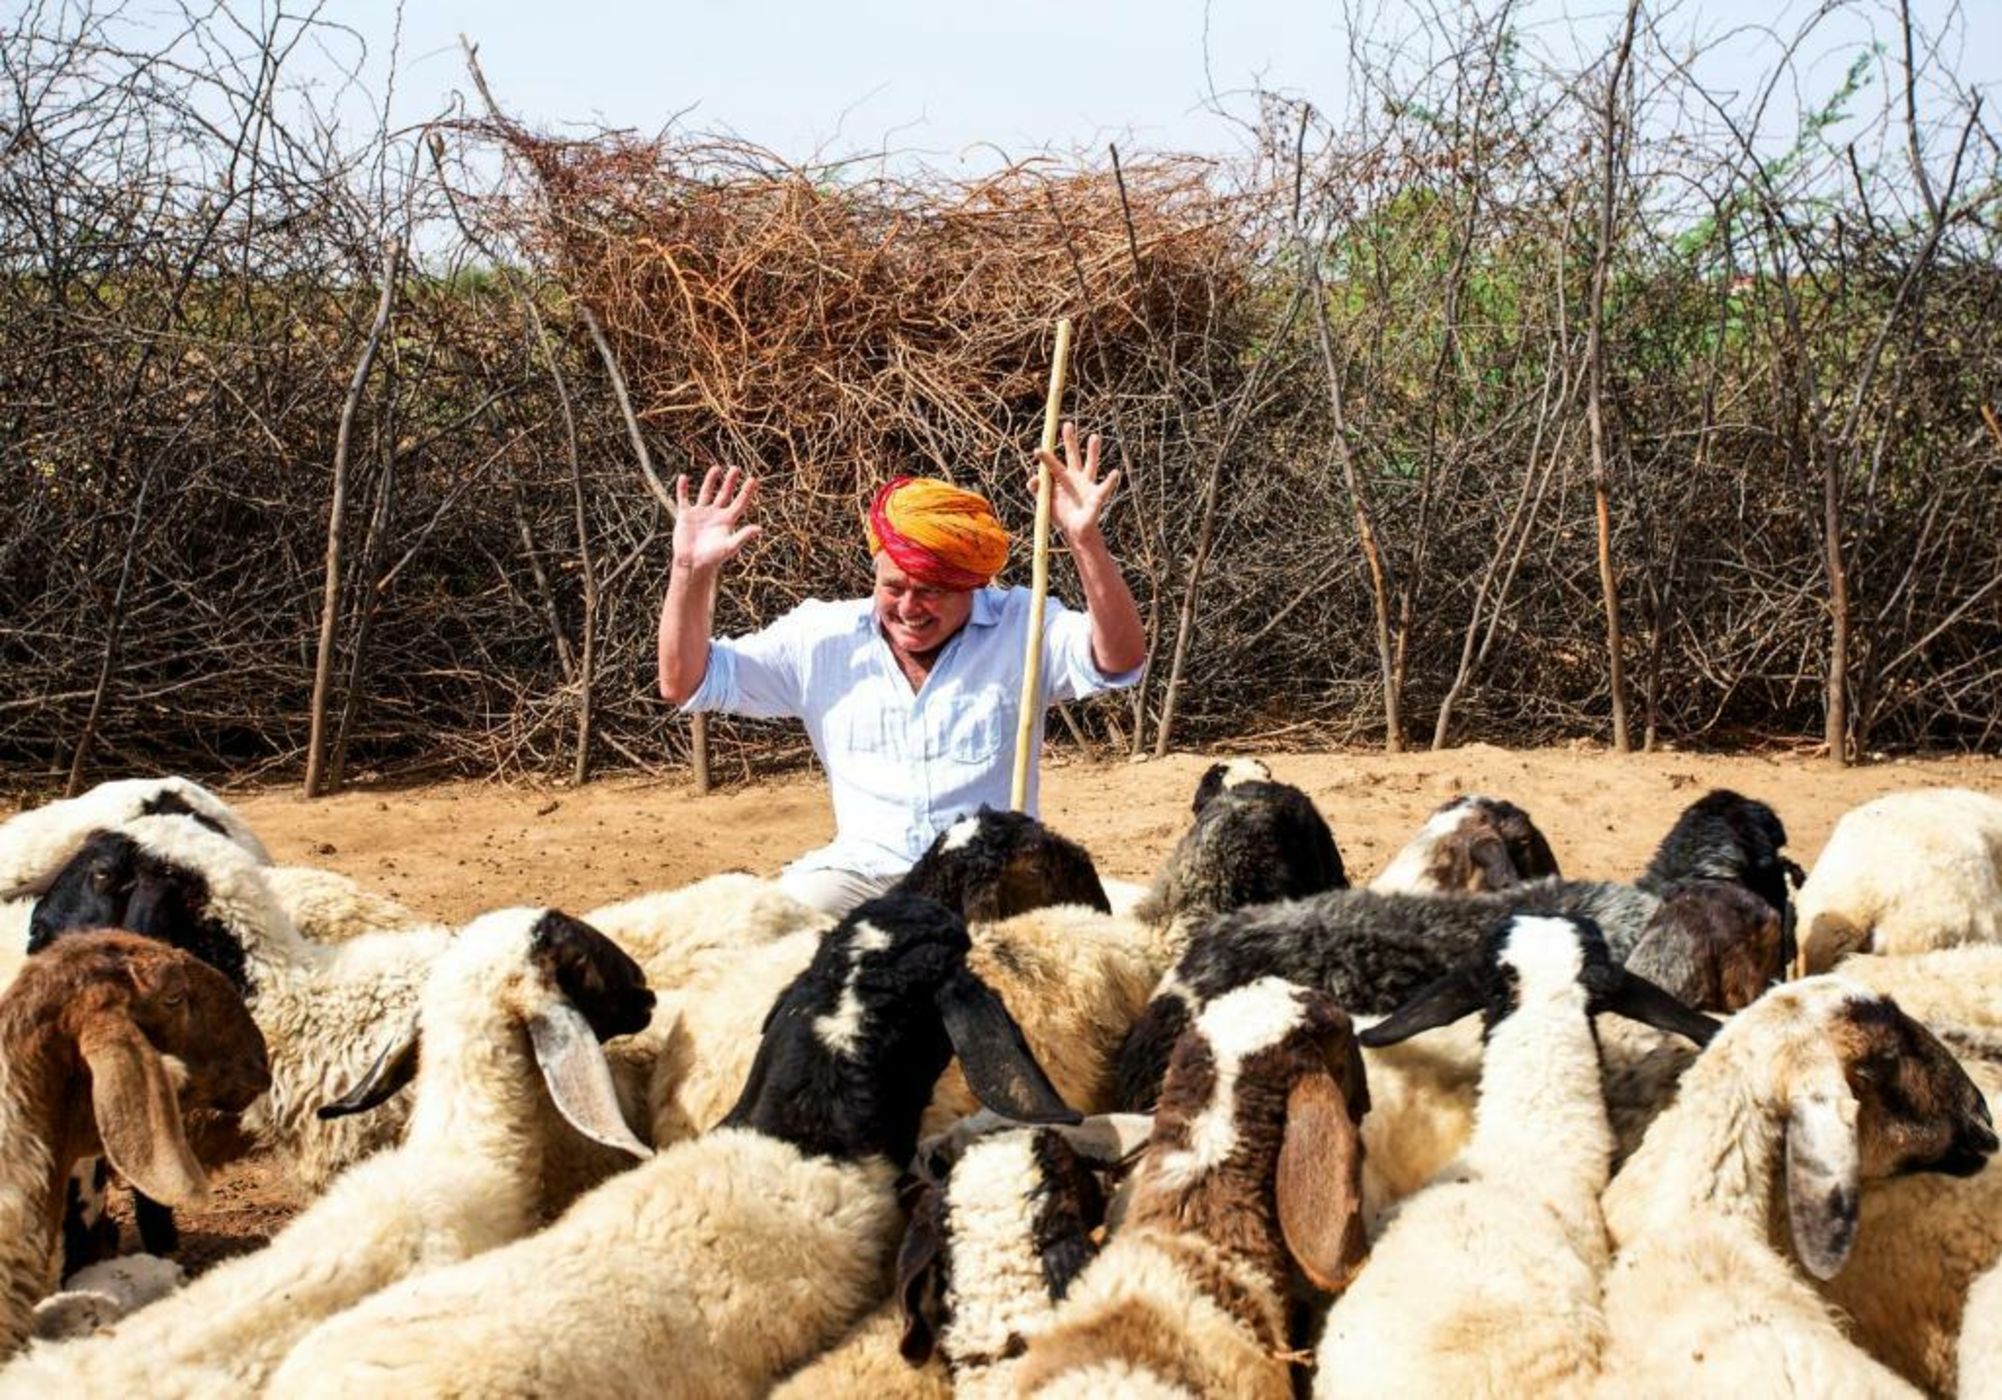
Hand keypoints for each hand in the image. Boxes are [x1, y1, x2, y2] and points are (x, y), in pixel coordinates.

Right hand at [672, 466, 759, 571]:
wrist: (692, 564)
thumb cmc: (713, 558)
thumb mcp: (730, 546)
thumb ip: (743, 536)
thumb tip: (759, 529)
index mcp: (728, 520)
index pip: (740, 502)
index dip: (747, 491)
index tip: (753, 479)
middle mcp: (716, 514)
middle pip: (725, 494)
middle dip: (730, 481)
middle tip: (736, 468)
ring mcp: (701, 513)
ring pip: (706, 492)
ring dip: (711, 481)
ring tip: (716, 468)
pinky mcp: (686, 515)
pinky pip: (684, 498)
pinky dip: (683, 489)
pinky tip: (684, 478)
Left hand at [1029, 421, 1118, 542]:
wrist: (1077, 531)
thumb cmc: (1062, 516)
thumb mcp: (1046, 503)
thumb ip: (1038, 490)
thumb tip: (1032, 479)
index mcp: (1062, 479)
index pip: (1053, 465)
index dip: (1046, 457)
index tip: (1038, 450)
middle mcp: (1076, 478)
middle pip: (1073, 456)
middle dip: (1070, 441)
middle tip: (1067, 425)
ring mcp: (1088, 485)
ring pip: (1091, 465)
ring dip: (1092, 452)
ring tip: (1094, 437)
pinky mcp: (1097, 497)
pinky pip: (1105, 488)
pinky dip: (1110, 481)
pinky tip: (1114, 473)